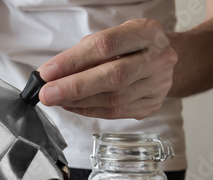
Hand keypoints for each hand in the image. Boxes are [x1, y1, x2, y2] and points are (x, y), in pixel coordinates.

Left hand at [38, 19, 176, 119]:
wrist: (164, 58)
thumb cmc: (133, 45)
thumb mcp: (114, 36)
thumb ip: (86, 53)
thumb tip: (54, 74)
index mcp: (147, 32)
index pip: (105, 46)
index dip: (73, 60)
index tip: (48, 72)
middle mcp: (157, 58)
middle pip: (113, 76)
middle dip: (74, 87)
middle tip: (48, 94)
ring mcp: (158, 84)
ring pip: (113, 99)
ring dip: (79, 101)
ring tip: (58, 99)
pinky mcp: (151, 105)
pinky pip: (116, 113)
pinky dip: (90, 110)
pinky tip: (74, 106)